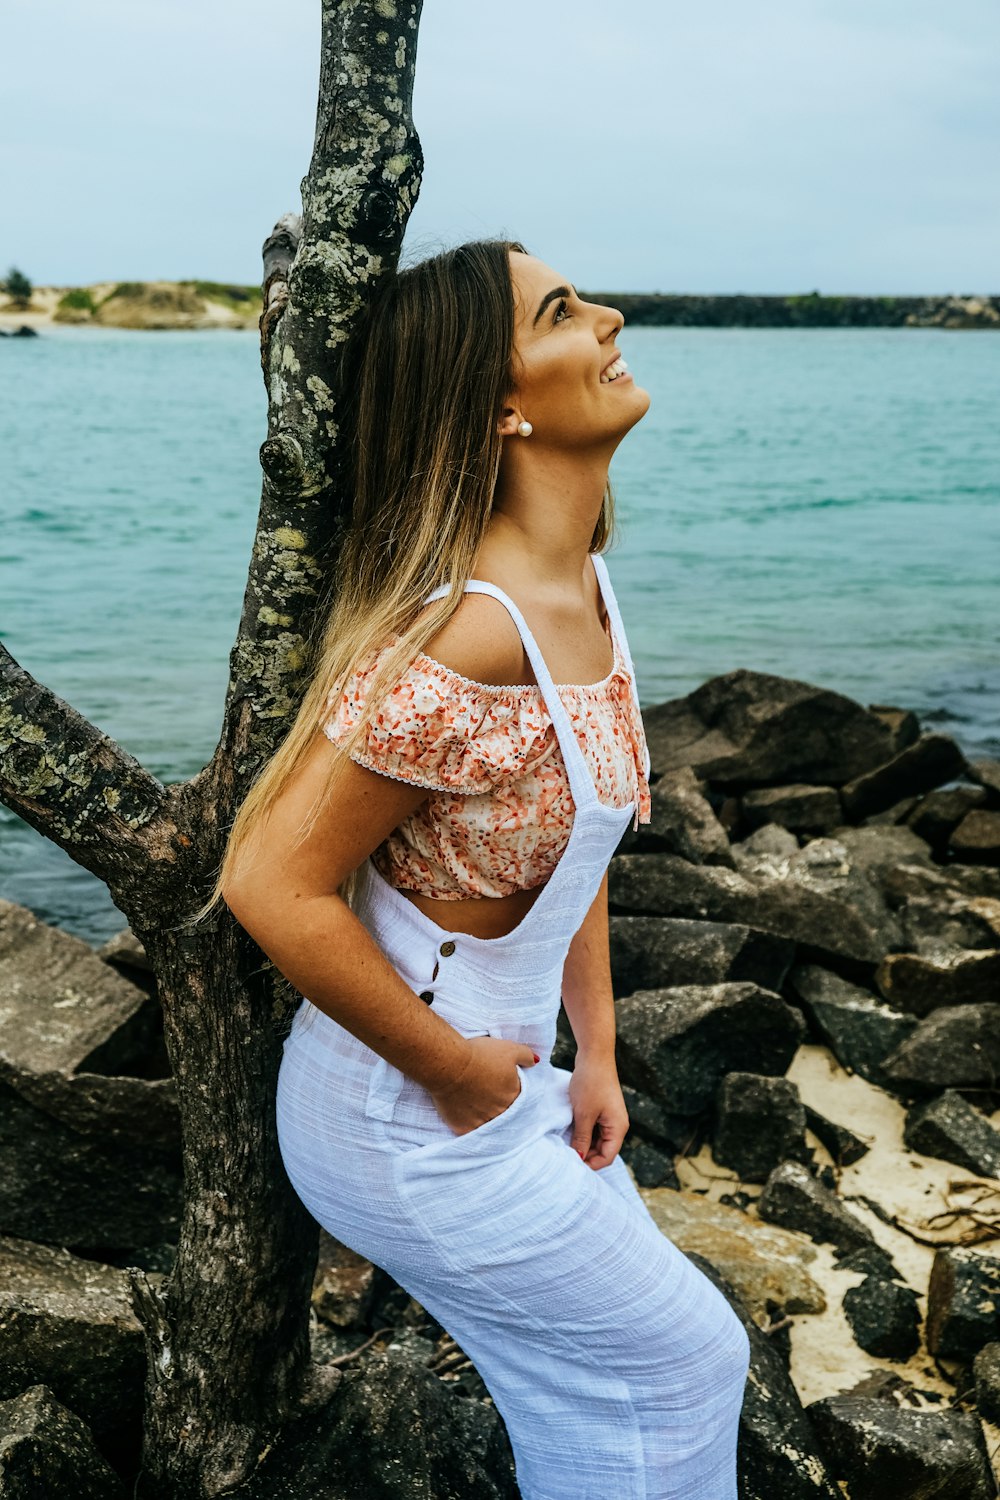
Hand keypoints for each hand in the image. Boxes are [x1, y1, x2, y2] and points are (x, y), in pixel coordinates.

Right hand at [429, 1035, 539, 1135]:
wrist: (449, 1064)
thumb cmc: (480, 1055)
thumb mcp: (509, 1048)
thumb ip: (526, 1056)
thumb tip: (536, 1062)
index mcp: (513, 1096)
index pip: (517, 1098)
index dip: (508, 1090)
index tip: (499, 1083)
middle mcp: (500, 1113)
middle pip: (503, 1112)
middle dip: (497, 1103)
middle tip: (485, 1091)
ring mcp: (481, 1123)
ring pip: (487, 1122)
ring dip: (484, 1115)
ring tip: (474, 1101)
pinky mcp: (463, 1128)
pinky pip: (469, 1130)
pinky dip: (468, 1123)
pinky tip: (464, 1113)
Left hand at [568, 1053, 628, 1169]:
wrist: (594, 1055)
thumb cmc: (591, 1083)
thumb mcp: (584, 1114)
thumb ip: (582, 1139)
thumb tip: (579, 1158)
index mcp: (618, 1128)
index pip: (607, 1157)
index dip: (590, 1164)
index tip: (571, 1165)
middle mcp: (617, 1124)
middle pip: (602, 1150)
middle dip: (585, 1154)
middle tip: (564, 1155)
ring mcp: (610, 1116)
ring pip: (596, 1139)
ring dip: (582, 1143)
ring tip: (564, 1143)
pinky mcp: (602, 1108)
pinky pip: (593, 1127)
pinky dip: (582, 1131)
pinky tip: (568, 1130)